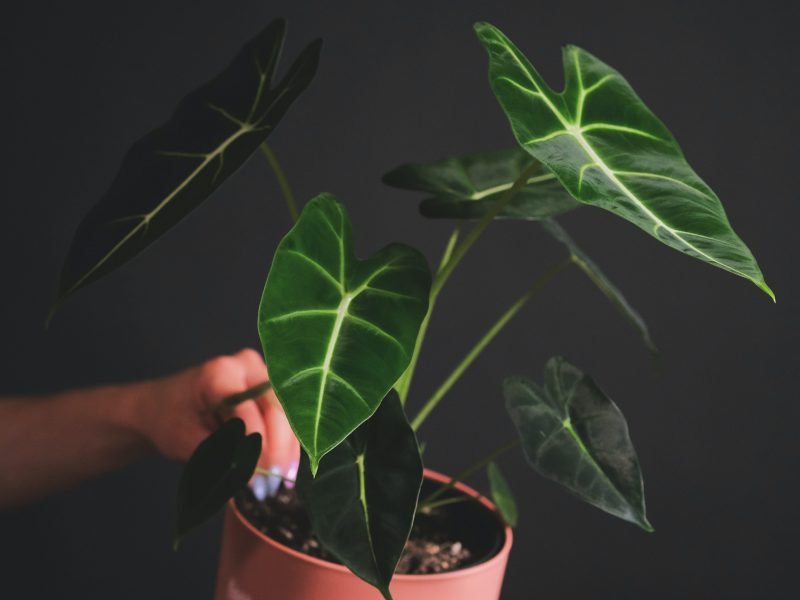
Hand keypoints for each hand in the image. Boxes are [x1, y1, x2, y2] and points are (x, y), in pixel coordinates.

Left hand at [139, 348, 299, 485]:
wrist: (162, 406)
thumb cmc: (169, 420)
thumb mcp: (188, 442)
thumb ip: (221, 459)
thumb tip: (250, 484)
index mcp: (220, 373)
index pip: (247, 412)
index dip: (255, 447)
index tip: (258, 481)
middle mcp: (247, 366)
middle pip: (274, 409)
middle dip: (277, 450)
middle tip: (274, 484)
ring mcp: (260, 374)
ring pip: (284, 414)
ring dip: (286, 449)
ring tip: (284, 481)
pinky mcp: (267, 388)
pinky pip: (283, 416)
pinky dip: (284, 443)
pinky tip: (284, 468)